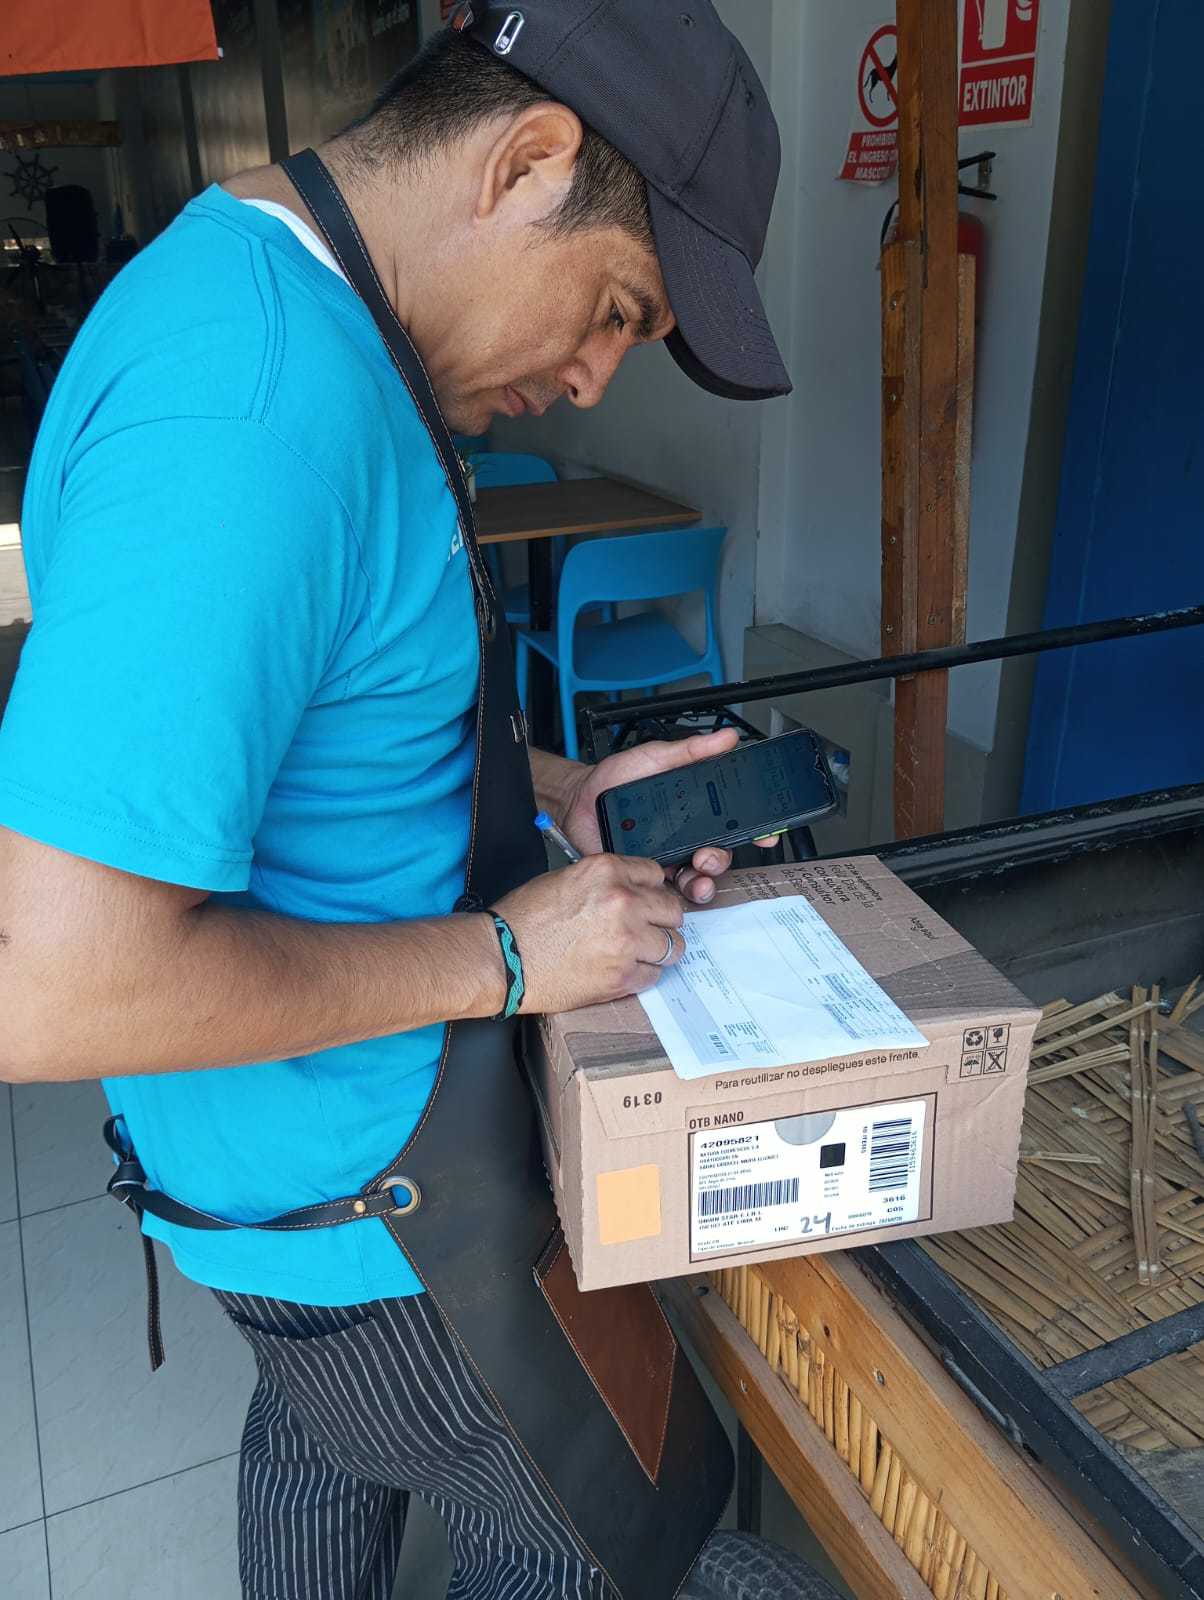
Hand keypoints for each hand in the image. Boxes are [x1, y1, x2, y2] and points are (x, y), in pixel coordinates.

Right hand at [493, 853, 684, 1011]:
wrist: (502, 957)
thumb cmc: (524, 919)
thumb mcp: (565, 878)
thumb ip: (605, 881)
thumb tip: (634, 891)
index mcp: (607, 871)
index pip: (656, 875)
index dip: (651, 891)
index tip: (645, 903)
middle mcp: (622, 901)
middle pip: (672, 910)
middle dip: (661, 921)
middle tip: (645, 930)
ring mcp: (626, 940)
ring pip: (672, 946)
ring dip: (657, 950)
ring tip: (636, 953)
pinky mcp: (622, 976)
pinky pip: (654, 975)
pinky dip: (642, 975)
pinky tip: (621, 970)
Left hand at [558, 728, 778, 904]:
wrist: (578, 799)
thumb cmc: (615, 779)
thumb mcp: (656, 758)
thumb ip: (691, 751)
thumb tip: (727, 738)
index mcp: (694, 811)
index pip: (731, 824)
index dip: (753, 831)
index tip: (766, 835)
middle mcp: (685, 837)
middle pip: (718, 856)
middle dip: (721, 860)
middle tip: (710, 855)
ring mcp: (666, 858)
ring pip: (696, 877)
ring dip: (703, 881)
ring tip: (696, 875)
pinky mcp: (646, 874)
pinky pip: (667, 890)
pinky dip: (674, 892)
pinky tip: (669, 884)